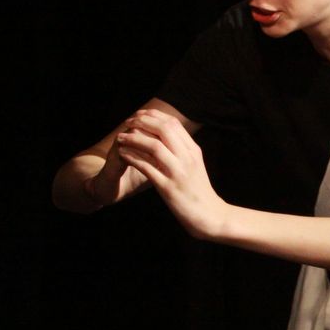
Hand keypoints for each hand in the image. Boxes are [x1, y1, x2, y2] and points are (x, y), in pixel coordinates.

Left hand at [116, 109, 226, 238]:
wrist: (209, 215)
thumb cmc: (199, 190)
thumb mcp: (195, 164)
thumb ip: (183, 149)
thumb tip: (168, 133)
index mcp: (193, 150)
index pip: (172, 123)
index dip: (153, 115)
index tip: (139, 114)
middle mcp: (187, 158)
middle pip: (163, 130)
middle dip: (142, 122)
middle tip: (127, 122)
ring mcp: (178, 172)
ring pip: (154, 146)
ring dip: (134, 139)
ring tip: (121, 137)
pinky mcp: (168, 188)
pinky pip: (147, 168)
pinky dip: (132, 158)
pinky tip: (123, 155)